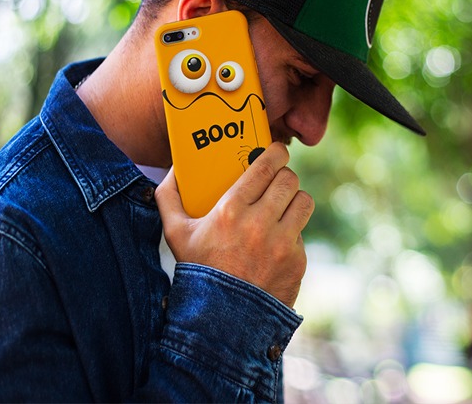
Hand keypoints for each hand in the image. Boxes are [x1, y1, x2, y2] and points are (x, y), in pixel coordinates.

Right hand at [155, 143, 312, 307]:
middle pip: (289, 180)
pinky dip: (291, 234)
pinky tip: (276, 242)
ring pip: (303, 201)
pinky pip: (302, 233)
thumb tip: (173, 169)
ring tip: (283, 206)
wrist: (221, 320)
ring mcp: (281, 243)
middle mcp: (259, 223)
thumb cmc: (198, 270)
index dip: (275, 152)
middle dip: (284, 176)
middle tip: (277, 180)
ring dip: (294, 200)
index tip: (276, 151)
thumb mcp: (175, 234)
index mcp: (231, 210)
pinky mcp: (297, 261)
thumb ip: (168, 197)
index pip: (266, 166)